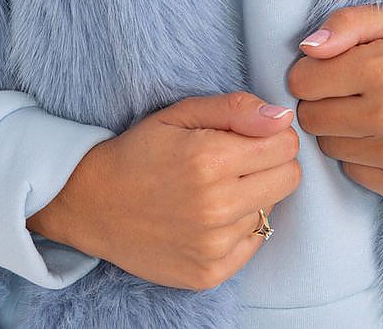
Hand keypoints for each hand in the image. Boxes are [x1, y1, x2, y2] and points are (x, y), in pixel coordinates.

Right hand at [26, 91, 301, 290]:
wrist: (93, 204)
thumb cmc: (140, 151)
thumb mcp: (180, 113)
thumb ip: (235, 109)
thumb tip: (282, 117)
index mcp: (210, 159)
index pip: (286, 145)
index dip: (272, 135)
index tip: (251, 136)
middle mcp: (216, 205)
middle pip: (289, 179)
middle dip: (271, 163)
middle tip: (238, 161)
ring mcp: (213, 245)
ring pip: (271, 210)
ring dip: (252, 196)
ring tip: (215, 189)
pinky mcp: (209, 273)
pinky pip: (254, 244)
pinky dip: (239, 228)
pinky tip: (210, 216)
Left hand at [286, 4, 382, 203]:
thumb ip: (347, 23)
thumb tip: (307, 48)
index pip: (302, 82)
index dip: (310, 73)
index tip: (329, 70)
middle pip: (310, 119)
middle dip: (320, 102)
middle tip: (347, 93)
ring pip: (329, 148)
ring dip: (340, 131)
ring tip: (368, 113)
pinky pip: (353, 173)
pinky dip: (361, 156)